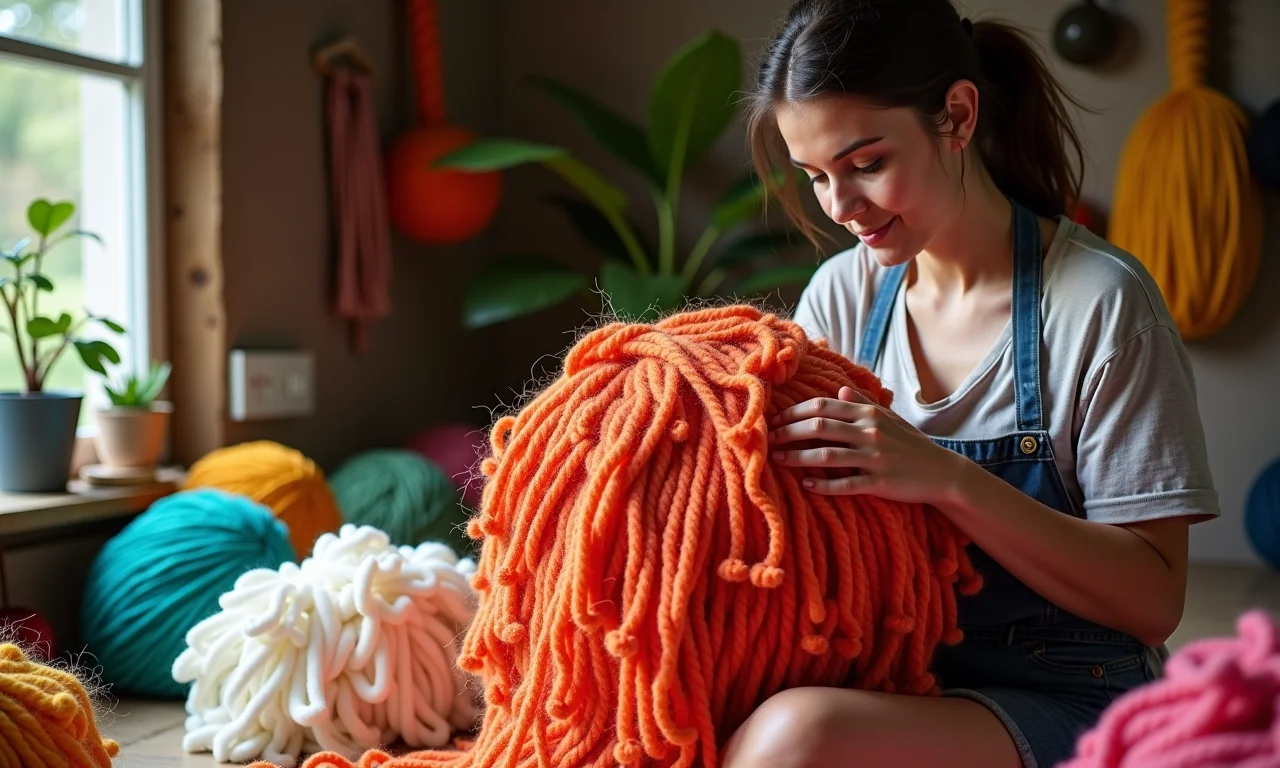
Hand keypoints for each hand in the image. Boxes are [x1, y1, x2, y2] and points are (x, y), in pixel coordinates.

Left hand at [768, 386, 967, 504]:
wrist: (943, 472)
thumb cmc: (911, 444)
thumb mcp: (890, 418)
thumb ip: (864, 404)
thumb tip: (840, 392)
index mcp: (869, 413)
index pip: (823, 406)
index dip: (795, 411)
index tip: (776, 419)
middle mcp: (870, 432)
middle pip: (819, 428)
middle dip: (789, 432)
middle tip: (769, 438)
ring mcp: (874, 458)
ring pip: (827, 456)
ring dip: (798, 457)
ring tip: (778, 459)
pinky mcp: (880, 483)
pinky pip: (845, 484)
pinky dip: (823, 485)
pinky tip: (805, 484)